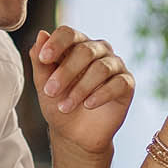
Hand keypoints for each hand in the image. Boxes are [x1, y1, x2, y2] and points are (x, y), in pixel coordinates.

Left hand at [31, 26, 133, 156]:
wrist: (74, 134)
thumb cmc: (58, 104)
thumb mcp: (44, 85)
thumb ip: (41, 62)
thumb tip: (41, 34)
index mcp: (77, 45)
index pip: (69, 34)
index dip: (56, 44)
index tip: (44, 59)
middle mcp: (98, 50)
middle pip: (85, 50)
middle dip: (65, 72)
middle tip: (50, 91)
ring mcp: (115, 65)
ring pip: (101, 68)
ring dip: (80, 88)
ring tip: (65, 106)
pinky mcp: (127, 83)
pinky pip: (118, 83)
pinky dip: (101, 94)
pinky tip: (88, 105)